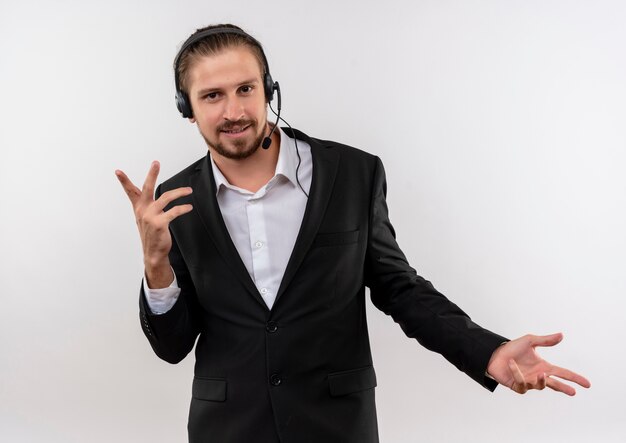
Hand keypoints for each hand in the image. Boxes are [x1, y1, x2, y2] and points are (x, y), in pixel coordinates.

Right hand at [115, 161, 192, 286]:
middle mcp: (143, 210)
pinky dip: (183, 208)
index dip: (124, 181)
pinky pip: (174, 211)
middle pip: (147, 188)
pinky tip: (188, 207)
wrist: (153, 253)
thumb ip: (147, 207)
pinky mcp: (160, 223)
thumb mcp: (146, 219)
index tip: (118, 171)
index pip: (130, 192)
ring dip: (180, 192)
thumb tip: (154, 197)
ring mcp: (151, 216)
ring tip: (188, 190)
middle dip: (152, 174)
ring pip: (166, 197)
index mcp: (139, 208)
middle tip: (156, 163)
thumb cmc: (152, 235)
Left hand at [487, 333, 590, 395]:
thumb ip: (546, 340)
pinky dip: (517, 373)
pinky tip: (511, 364)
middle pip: (555, 385)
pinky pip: (521, 383)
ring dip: (540, 380)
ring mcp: (528, 382)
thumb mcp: (530, 341)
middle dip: (564, 388)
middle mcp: (538, 376)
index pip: (562, 373)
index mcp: (544, 366)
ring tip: (542, 374)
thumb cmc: (512, 348)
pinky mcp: (518, 386)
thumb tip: (561, 335)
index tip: (587, 384)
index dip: (575, 378)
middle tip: (573, 392)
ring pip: (539, 386)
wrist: (494, 354)